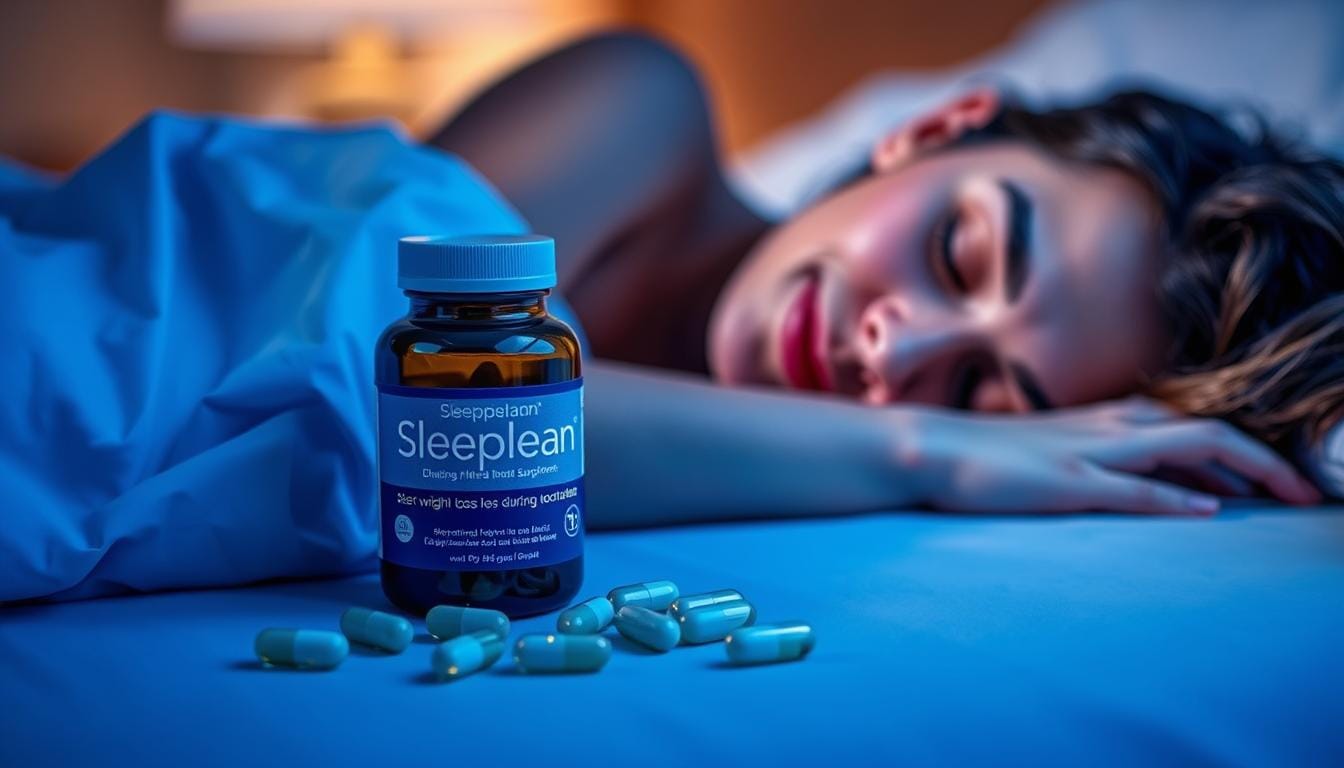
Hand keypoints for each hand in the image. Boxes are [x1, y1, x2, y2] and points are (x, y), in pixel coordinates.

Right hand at [890, 397, 1321, 514]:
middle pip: (1209, 429)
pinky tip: (1208, 513)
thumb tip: (1135, 481)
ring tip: (1288, 497)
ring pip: (1188, 446)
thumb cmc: (985, 455)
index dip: (1246, 449)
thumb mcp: (1051, 449)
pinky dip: (1176, 498)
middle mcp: (1109, 428)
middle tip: (1308, 493)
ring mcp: (1090, 453)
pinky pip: (1133, 488)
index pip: (1194, 423)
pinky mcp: (1067, 482)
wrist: (928, 448)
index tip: (1279, 482)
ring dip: (1246, 469)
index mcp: (1106, 419)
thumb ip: (1096, 457)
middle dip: (1268, 459)